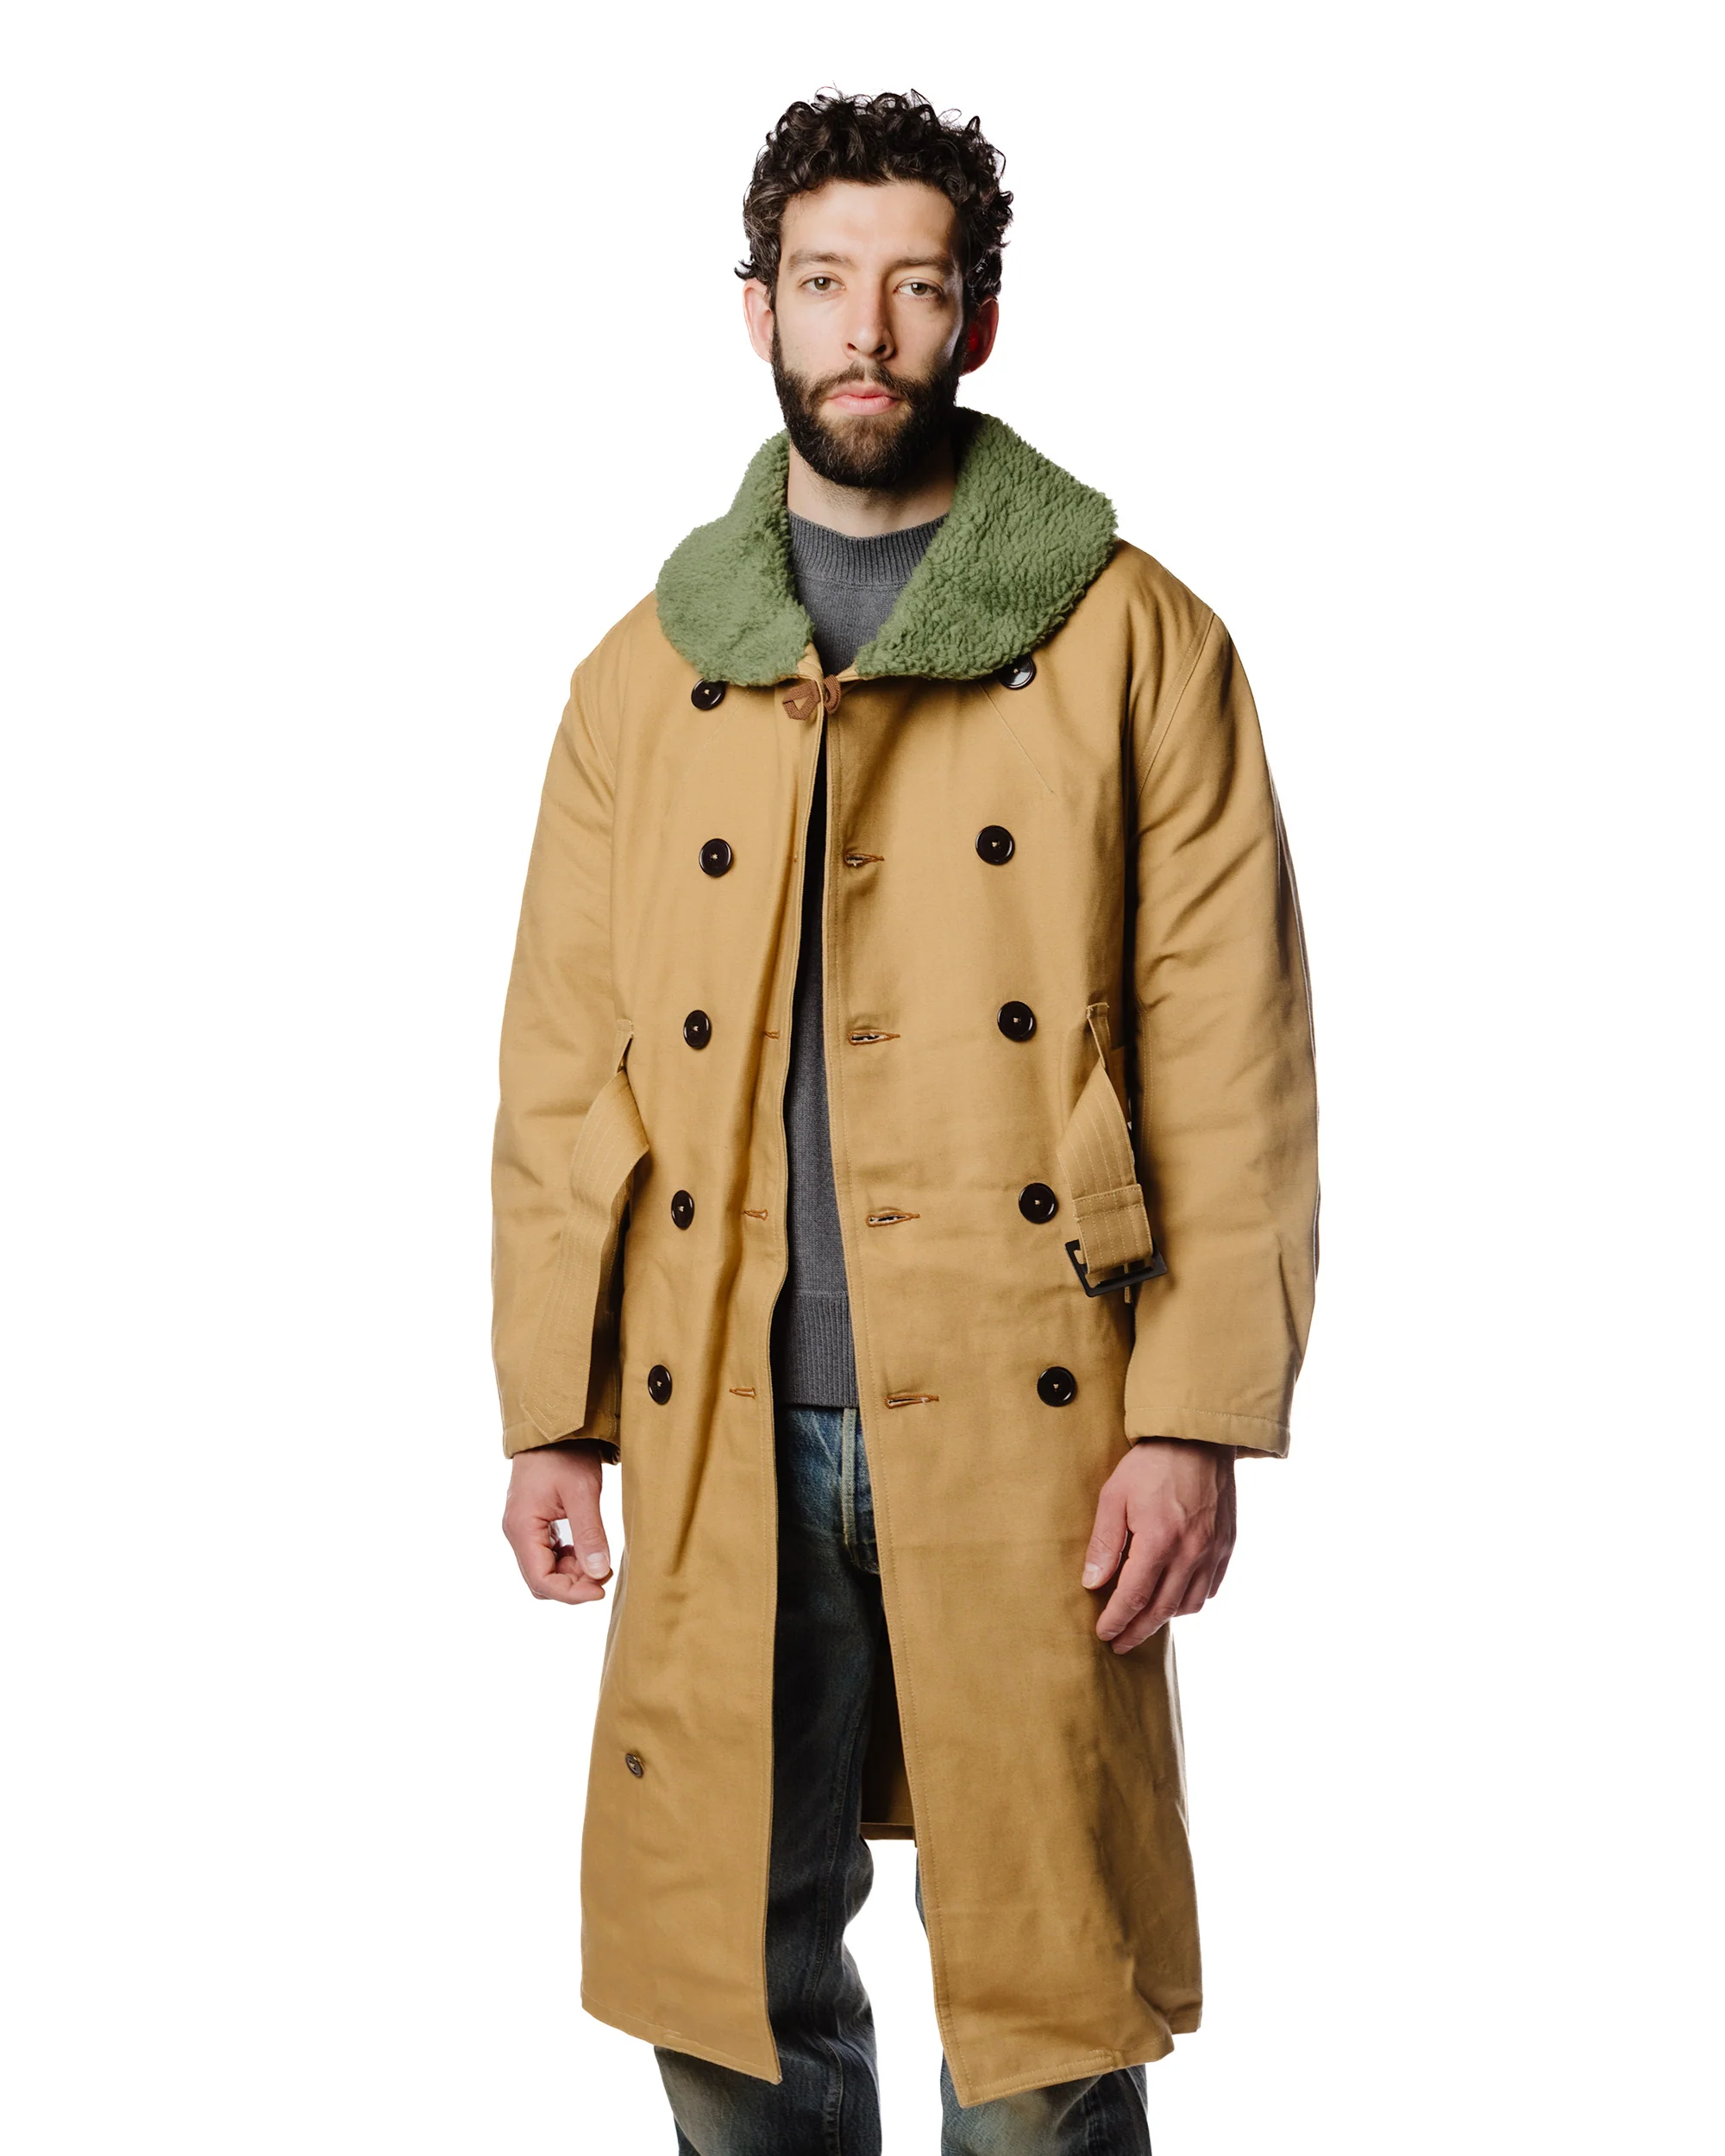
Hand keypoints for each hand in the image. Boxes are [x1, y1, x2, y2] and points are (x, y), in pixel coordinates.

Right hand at [502, 1441, 612, 1603]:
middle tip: (603, 1572)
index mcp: (522, 1528)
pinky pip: (546, 1555)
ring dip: (571, 1573)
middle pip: (540, 1580)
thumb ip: (590, 1534)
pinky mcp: (532, 1524)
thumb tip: (598, 1573)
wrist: (552, 1427)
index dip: (571, 1593)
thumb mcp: (583, 1492)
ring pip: (543, 1570)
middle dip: (572, 1584)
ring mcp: (523, 1529)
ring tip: (598, 1559)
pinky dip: (567, 1560)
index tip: (600, 1590)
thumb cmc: (565, 1454)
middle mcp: (516, 1533)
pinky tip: (586, 1549)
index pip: (541, 1580)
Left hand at [1081, 1438, 1236, 1652]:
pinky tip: (1174, 1601)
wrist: (1199, 1438)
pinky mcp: (1227, 1545)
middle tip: (1119, 1644)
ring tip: (1143, 1623)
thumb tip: (1092, 1583)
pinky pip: (1210, 1588)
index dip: (1116, 1620)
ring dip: (1164, 1620)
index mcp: (1159, 1541)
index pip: (1133, 1597)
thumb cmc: (1151, 1463)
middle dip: (1137, 1631)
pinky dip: (1190, 1601)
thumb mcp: (1114, 1496)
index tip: (1103, 1634)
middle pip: (1161, 1610)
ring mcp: (1213, 1551)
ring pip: (1188, 1604)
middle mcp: (1191, 1552)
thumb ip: (1104, 1543)